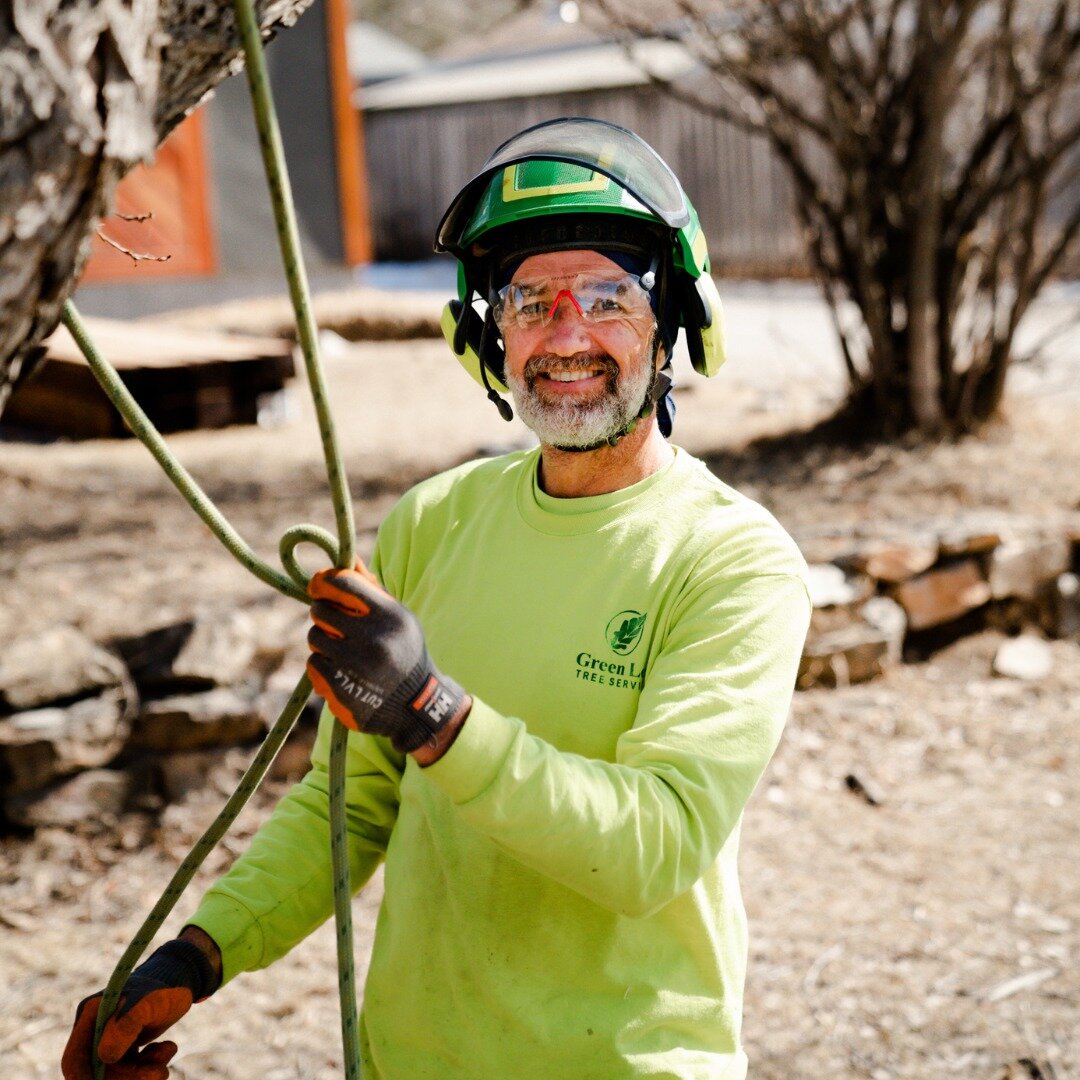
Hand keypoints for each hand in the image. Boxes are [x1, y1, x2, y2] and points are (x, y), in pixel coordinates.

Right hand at [62, 938, 217, 1078]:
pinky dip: (150, 1066)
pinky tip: (166, 1049)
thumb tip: (105, 1056)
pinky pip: (132, 1070)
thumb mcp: (149, 1004)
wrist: (183, 980)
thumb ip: (127, 1026)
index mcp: (90, 1014)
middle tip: (159, 1072)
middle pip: (98, 1071)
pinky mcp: (125, 1047)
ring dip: (142, 1072)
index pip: (74, 1059)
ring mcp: (108, 1039)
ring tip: (166, 1053)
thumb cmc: (164, 989)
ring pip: (117, 1073)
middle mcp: (95, 1028)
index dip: (84, 1079)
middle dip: (127, 1076)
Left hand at [307, 567, 468, 753]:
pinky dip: (323, 665)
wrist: (416, 706)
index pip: (342, 583)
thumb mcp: (399, 618)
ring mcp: (355, 667)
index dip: (323, 580)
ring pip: (314, 638)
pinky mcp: (340, 690)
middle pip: (321, 610)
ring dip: (323, 641)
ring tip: (343, 649)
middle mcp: (373, 639)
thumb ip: (371, 589)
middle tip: (336, 623)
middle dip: (324, 614)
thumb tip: (347, 558)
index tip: (318, 584)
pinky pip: (313, 664)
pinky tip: (342, 671)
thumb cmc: (405, 652)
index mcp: (390, 616)